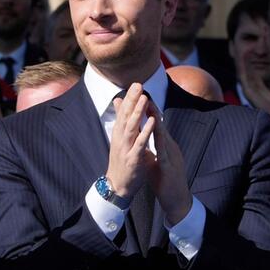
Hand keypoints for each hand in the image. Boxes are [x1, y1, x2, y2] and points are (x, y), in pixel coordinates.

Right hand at [105, 83, 154, 197]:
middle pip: (126, 116)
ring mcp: (125, 148)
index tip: (136, 84)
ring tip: (145, 98)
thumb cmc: (121, 161)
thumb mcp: (120, 139)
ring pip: (131, 127)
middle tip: (138, 85)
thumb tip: (119, 102)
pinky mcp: (132, 158)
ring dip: (138, 112)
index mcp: (119, 134)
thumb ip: (121, 120)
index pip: (123, 113)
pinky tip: (152, 122)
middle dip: (132, 100)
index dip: (129, 98)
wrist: (117, 185)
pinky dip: (145, 132)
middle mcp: (120, 139)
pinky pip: (140, 143)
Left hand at [146, 102, 192, 224]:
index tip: (139, 97)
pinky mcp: (170, 167)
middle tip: (144, 93)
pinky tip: (156, 135)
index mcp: (164, 145)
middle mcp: (169, 147)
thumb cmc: (164, 179)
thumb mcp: (154, 159)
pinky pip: (164, 153)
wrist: (176, 199)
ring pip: (163, 135)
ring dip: (157, 121)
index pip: (156, 125)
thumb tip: (142, 136)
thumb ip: (149, 147)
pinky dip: (160, 142)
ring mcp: (171, 156)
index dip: (148, 111)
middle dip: (152, 110)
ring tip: (151, 107)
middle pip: (160, 125)